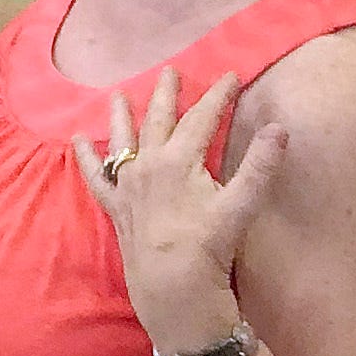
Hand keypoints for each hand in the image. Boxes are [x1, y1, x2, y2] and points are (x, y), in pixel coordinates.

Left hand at [72, 70, 280, 347]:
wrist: (172, 285)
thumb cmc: (209, 246)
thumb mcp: (241, 205)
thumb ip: (260, 165)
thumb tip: (280, 129)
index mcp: (179, 160)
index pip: (202, 119)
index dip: (218, 96)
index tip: (231, 75)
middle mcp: (148, 165)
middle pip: (158, 120)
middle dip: (167, 95)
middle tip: (170, 71)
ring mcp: (128, 185)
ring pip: (122, 140)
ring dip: (121, 116)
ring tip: (118, 94)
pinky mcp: (115, 206)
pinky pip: (96, 176)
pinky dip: (86, 157)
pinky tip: (76, 141)